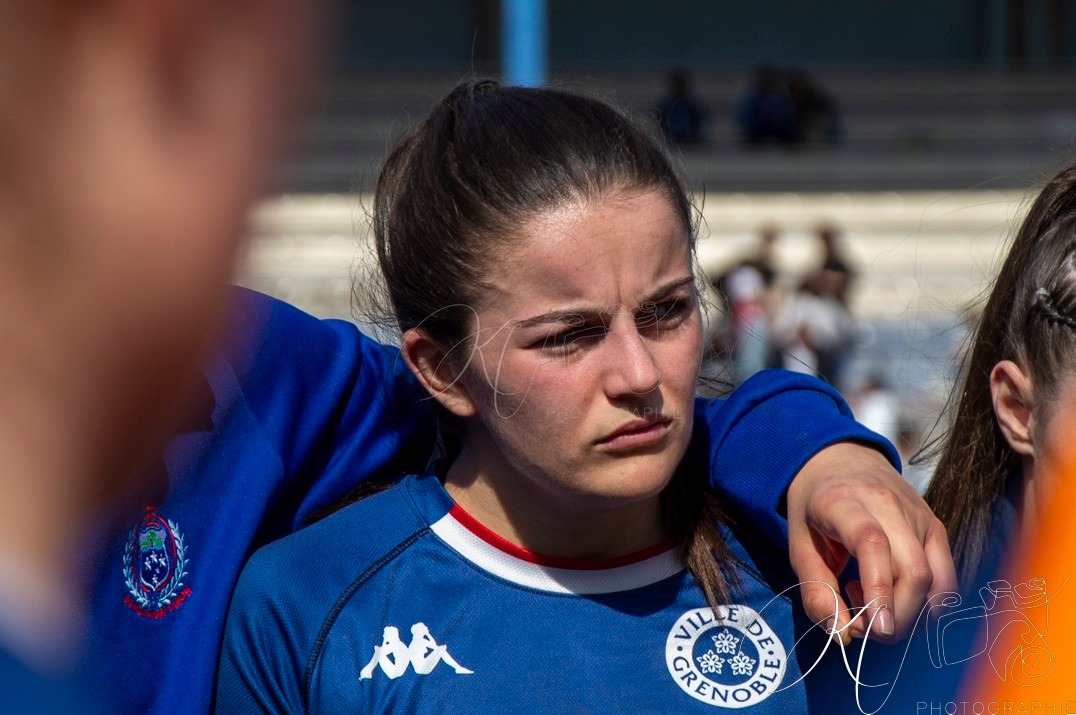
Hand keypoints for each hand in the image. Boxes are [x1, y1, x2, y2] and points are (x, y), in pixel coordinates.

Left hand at [786, 441, 955, 642]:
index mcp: (845, 502)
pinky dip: (927, 602)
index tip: (875, 629)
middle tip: (865, 627)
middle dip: (896, 617)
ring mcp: (920, 515)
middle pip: (913, 572)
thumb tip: (844, 636)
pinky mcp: (937, 526)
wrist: (839, 459)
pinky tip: (893, 592)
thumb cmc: (814, 507)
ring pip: (936, 578)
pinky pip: (945, 576)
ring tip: (874, 606)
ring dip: (912, 613)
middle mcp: (890, 504)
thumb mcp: (798, 545)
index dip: (879, 590)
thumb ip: (816, 591)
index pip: (873, 544)